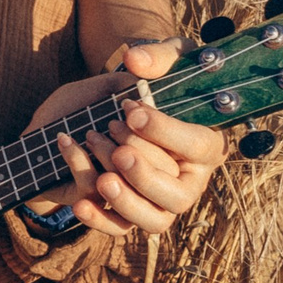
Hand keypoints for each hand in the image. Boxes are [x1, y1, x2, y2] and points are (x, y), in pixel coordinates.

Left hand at [23, 42, 226, 235]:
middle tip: (118, 149)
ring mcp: (155, 199)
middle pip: (178, 197)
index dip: (166, 132)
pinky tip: (80, 203)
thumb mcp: (154, 60)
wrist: (97, 108)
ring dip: (126, 201)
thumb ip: (155, 55)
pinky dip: (99, 219)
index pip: (200, 146)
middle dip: (146, 175)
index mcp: (202, 144)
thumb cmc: (139, 84)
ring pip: (154, 221)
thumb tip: (136, 61)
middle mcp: (185, 179)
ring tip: (102, 177)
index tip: (131, 111)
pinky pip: (117, 227)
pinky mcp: (123, 209)